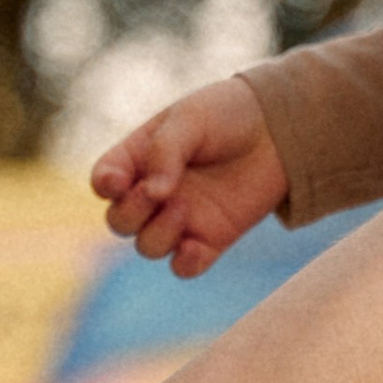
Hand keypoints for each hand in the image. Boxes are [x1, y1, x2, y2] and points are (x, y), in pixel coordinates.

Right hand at [93, 77, 290, 276]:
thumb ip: (166, 151)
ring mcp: (181, 219)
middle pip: (120, 221)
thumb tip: (155, 194)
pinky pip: (185, 266)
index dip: (104, 186)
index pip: (105, 181)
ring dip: (158, 234)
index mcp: (139, 159)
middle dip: (131, 212)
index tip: (118, 183)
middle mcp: (153, 193)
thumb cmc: (228, 115)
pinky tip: (195, 249)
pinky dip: (185, 264)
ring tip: (185, 207)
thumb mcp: (191, 120)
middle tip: (156, 193)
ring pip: (148, 246)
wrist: (278, 129)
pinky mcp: (211, 239)